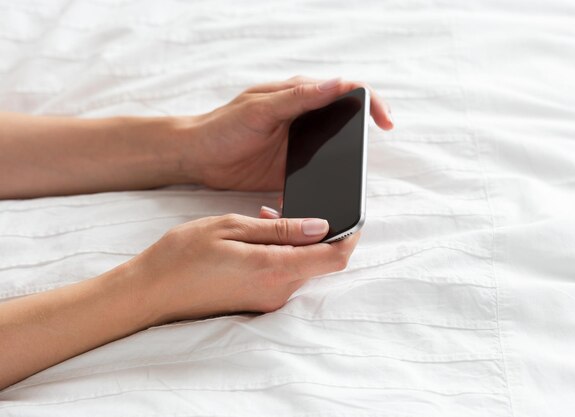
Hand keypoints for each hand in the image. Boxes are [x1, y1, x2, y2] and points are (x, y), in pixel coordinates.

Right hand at [130, 214, 359, 323]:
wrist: (149, 292)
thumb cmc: (183, 255)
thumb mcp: (232, 227)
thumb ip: (281, 229)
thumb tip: (321, 227)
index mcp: (274, 269)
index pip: (335, 257)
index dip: (351, 235)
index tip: (352, 216)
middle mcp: (278, 292)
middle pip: (319, 261)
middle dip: (312, 233)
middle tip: (282, 209)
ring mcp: (268, 302)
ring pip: (300, 267)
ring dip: (291, 242)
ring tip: (260, 220)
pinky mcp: (257, 304)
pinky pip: (282, 276)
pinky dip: (278, 256)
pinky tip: (253, 240)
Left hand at [182, 76, 393, 190]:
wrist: (198, 158)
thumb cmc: (223, 126)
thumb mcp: (260, 109)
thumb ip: (298, 97)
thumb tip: (338, 84)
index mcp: (299, 95)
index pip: (345, 90)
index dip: (371, 102)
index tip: (384, 122)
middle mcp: (304, 117)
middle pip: (346, 121)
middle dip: (363, 135)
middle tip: (368, 154)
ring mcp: (300, 143)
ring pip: (336, 149)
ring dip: (346, 161)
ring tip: (352, 176)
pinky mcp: (293, 167)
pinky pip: (319, 172)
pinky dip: (326, 179)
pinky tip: (325, 190)